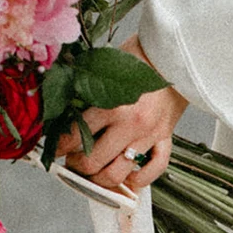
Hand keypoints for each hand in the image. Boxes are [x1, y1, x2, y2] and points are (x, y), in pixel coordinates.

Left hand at [56, 35, 187, 189]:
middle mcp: (131, 123)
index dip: (59, 146)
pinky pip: (154, 170)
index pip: (76, 136)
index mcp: (113, 104)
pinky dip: (138, 179)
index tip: (55, 148)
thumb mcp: (105, 67)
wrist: (176, 52)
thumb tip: (63, 114)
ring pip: (118, 174)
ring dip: (100, 178)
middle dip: (76, 165)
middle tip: (72, 160)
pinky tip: (127, 176)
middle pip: (93, 162)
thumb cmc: (139, 56)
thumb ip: (85, 91)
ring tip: (94, 170)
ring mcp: (149, 134)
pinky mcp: (166, 137)